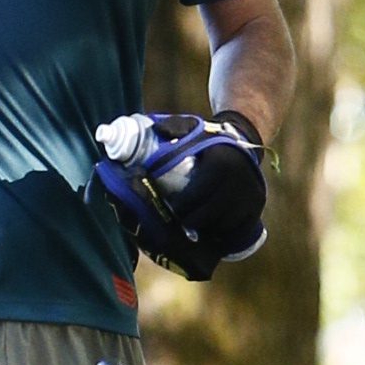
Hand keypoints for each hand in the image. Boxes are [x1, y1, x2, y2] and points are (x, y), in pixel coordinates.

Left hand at [91, 109, 268, 279]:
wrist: (243, 138)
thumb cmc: (203, 136)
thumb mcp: (184, 127)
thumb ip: (159, 131)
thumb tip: (109, 137)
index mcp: (222, 162)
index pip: (196, 196)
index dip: (179, 207)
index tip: (170, 209)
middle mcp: (242, 181)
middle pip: (206, 216)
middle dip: (187, 223)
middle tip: (175, 222)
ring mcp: (252, 199)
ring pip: (221, 228)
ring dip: (202, 233)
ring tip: (188, 231)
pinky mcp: (256, 211)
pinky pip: (234, 234)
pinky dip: (219, 238)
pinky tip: (206, 236)